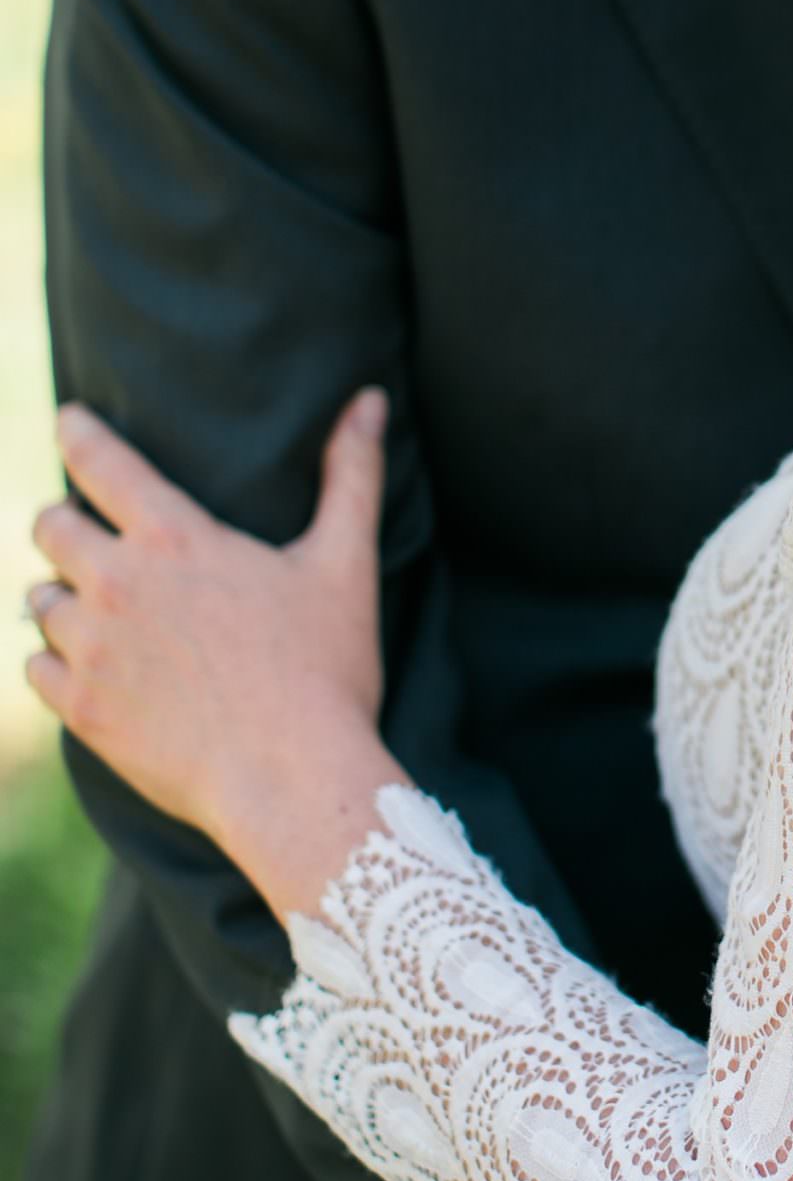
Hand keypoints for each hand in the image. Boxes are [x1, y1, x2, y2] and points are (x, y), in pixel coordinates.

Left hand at [26, 394, 388, 862]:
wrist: (293, 781)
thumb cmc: (326, 669)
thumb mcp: (346, 563)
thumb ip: (352, 475)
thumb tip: (371, 399)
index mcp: (176, 540)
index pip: (101, 463)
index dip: (77, 433)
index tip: (69, 419)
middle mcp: (118, 585)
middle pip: (51, 529)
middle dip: (67, 523)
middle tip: (92, 534)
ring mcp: (93, 651)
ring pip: (39, 601)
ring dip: (63, 596)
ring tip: (96, 608)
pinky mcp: (81, 711)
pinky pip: (35, 667)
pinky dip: (54, 660)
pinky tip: (87, 665)